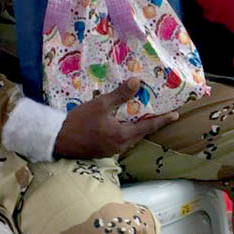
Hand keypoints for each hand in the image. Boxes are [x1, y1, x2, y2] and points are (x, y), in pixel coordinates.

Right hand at [53, 79, 178, 158]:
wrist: (57, 139)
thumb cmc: (79, 121)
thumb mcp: (100, 104)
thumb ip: (120, 94)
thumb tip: (137, 82)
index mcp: (122, 136)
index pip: (148, 126)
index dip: (162, 120)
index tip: (175, 115)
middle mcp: (119, 146)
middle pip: (139, 134)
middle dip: (149, 125)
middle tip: (159, 115)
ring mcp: (110, 151)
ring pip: (129, 138)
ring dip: (135, 129)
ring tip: (141, 118)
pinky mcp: (101, 151)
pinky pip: (119, 141)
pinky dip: (124, 132)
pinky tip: (119, 124)